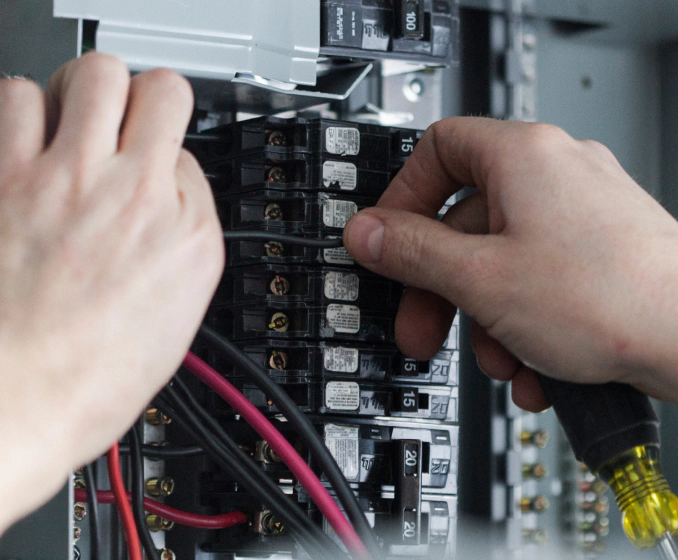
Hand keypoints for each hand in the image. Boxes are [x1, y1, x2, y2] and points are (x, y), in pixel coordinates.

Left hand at [0, 53, 222, 530]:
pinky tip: (16, 147)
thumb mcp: (174, 320)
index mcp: (186, 235)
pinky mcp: (1, 176)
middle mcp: (134, 195)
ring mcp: (67, 179)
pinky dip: (14, 113)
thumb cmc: (84, 381)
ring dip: (74, 100)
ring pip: (87, 76)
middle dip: (139, 97)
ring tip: (60, 133)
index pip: (190, 155)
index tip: (153, 168)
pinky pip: (10, 97)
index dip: (168, 161)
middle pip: (154, 87)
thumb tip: (169, 197)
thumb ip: (179, 242)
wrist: (8, 408)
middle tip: (118, 122)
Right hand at [343, 117, 677, 444]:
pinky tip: (534, 366)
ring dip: (487, 318)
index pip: (435, 150)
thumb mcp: (481, 279)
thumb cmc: (613, 299)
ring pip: (503, 260)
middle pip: (467, 220)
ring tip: (501, 361)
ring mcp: (585, 211)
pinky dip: (525, 322)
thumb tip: (368, 234)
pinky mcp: (604, 250)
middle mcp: (558, 171)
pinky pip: (540, 279)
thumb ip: (412, 252)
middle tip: (424, 327)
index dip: (402, 198)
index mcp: (523, 154)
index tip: (387, 243)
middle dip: (441, 287)